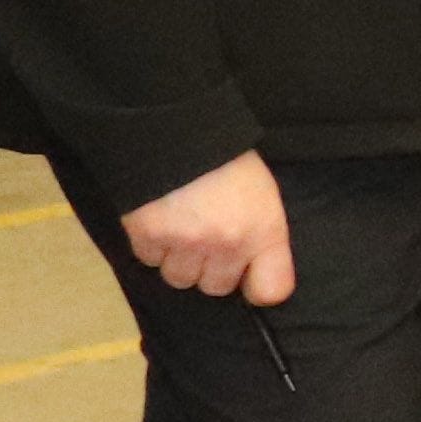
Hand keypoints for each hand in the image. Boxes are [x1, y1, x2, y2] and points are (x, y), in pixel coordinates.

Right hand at [119, 153, 292, 305]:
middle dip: (210, 268)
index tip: (249, 278)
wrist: (178, 132)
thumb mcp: (262, 193)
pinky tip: (160, 219)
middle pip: (216, 287)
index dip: (258, 286)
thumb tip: (251, 266)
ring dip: (178, 259)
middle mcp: (228, 244)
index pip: (271, 290)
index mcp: (265, 230)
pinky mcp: (149, 238)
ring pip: (179, 278)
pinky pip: (149, 260)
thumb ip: (259, 232)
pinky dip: (152, 245)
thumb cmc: (228, 160)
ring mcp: (186, 244)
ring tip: (181, 226)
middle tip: (206, 237)